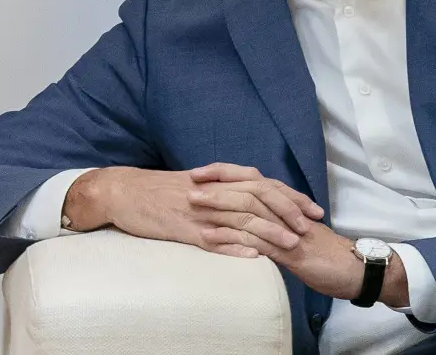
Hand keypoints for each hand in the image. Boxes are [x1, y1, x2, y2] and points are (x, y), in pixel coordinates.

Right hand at [63, 164, 323, 257]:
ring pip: (240, 218)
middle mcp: (214, 191)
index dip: (291, 196)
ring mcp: (199, 210)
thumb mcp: (197, 185)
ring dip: (268, 232)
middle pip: (259, 197)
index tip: (313, 210)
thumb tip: (254, 200)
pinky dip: (233, 246)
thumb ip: (226, 190)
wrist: (123, 191)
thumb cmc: (159, 190)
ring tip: (290, 245)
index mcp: (219, 180)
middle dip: (287, 212)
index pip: (264, 184)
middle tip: (309, 227)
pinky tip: (252, 255)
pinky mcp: (182, 228)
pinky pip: (211, 238)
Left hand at [191, 166, 408, 304]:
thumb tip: (249, 218)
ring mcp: (286, 229)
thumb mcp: (294, 234)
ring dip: (219, 206)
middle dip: (217, 186)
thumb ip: (273, 223)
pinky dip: (230, 236)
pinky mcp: (289, 251)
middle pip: (247, 189)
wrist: (353, 268)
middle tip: (189, 184)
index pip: (252, 179)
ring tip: (194, 204)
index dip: (225, 173)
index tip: (198, 172)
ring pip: (249, 210)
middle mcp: (285, 210)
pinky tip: (210, 235)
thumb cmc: (322, 253)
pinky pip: (256, 239)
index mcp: (285, 204)